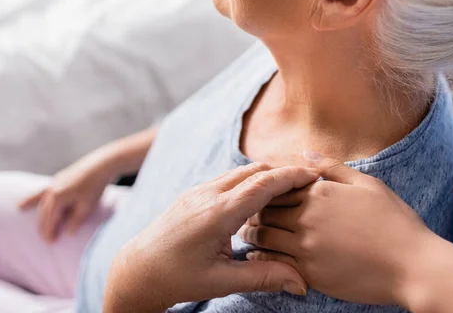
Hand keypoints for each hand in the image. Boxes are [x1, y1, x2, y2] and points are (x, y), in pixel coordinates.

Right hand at [18, 158, 110, 242]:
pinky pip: (40, 194)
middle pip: (44, 213)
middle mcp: (50, 191)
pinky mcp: (56, 180)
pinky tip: (21, 206)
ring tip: (38, 229)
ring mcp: (52, 184)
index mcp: (57, 198)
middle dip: (44, 228)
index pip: (51, 220)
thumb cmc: (94, 187)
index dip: (51, 233)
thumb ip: (76, 221)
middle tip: (47, 240)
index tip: (52, 244)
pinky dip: (30, 201)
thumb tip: (68, 234)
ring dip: (39, 217)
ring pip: (40, 204)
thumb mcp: (87, 207)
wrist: (100, 165)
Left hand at [103, 163, 321, 312]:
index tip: (314, 175)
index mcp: (217, 213)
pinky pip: (228, 178)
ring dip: (266, 176)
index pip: (263, 184)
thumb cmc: (176, 277)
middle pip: (255, 170)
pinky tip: (259, 201)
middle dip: (283, 172)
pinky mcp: (194, 193)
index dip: (291, 176)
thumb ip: (263, 276)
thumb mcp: (221, 281)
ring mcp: (199, 190)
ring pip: (241, 172)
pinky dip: (249, 181)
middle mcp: (207, 194)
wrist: (138, 269)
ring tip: (289, 192)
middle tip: (309, 183)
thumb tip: (301, 282)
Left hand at [239, 157, 431, 306]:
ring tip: (245, 231)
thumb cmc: (394, 222)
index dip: (267, 188)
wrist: (414, 266)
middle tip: (244, 211)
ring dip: (252, 231)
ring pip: (264, 234)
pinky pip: (273, 260)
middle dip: (254, 209)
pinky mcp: (309, 272)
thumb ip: (332, 168)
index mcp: (319, 192)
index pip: (278, 185)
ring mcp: (306, 246)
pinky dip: (260, 254)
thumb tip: (304, 154)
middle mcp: (307, 218)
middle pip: (265, 209)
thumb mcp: (366, 184)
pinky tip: (256, 254)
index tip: (261, 192)